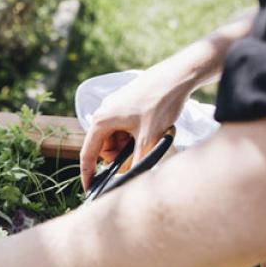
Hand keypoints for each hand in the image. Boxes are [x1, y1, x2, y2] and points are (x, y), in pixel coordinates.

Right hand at [79, 55, 193, 190]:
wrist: (177, 76)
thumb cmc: (160, 103)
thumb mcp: (149, 138)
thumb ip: (139, 162)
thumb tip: (133, 182)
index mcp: (102, 121)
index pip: (88, 154)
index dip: (88, 174)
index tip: (90, 190)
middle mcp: (104, 112)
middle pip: (103, 147)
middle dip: (118, 157)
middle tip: (137, 158)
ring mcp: (115, 107)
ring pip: (115, 138)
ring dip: (128, 146)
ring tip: (148, 141)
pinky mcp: (126, 104)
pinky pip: (123, 127)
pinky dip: (133, 134)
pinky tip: (150, 131)